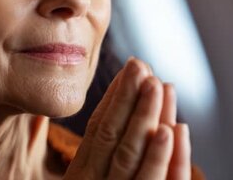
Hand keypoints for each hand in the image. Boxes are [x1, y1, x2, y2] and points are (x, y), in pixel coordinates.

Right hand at [64, 57, 191, 179]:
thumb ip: (78, 155)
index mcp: (82, 173)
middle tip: (140, 64)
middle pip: (111, 133)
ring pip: (129, 152)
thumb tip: (62, 117)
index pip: (97, 128)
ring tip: (156, 84)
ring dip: (144, 116)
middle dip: (127, 96)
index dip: (113, 97)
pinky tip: (170, 131)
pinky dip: (159, 157)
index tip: (128, 69)